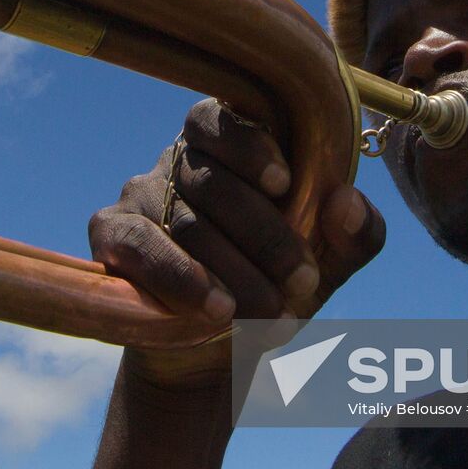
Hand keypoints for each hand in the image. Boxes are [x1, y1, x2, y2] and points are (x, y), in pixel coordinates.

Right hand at [89, 99, 384, 381]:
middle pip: (211, 179)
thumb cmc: (278, 284)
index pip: (222, 116)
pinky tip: (216, 308)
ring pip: (185, 221)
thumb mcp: (330, 263)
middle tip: (302, 282)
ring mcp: (141, 193)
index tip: (284, 183)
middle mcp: (181, 160)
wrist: (222, 353)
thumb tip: (347, 202)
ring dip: (234, 271)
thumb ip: (356, 233)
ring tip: (270, 312)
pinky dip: (180, 278)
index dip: (249, 144)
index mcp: (232, 146)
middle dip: (264, 235)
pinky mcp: (111, 234)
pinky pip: (140, 245)